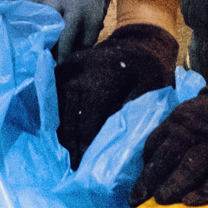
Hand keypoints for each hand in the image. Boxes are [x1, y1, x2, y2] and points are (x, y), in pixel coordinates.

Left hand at [5, 0, 112, 64]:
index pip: (22, 19)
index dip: (18, 36)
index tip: (15, 49)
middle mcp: (57, 2)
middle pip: (45, 34)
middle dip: (39, 51)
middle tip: (33, 65)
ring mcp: (77, 10)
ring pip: (67, 42)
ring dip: (59, 57)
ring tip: (52, 66)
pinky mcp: (95, 16)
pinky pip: (87, 41)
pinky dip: (79, 52)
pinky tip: (71, 58)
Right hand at [54, 22, 178, 164]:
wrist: (138, 40)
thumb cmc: (149, 69)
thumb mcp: (151, 92)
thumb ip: (131, 116)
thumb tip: (114, 146)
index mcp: (98, 80)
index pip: (85, 123)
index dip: (84, 147)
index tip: (83, 166)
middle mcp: (76, 74)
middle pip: (68, 119)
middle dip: (71, 145)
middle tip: (75, 166)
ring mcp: (66, 70)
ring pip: (58, 111)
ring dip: (64, 132)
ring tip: (71, 154)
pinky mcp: (62, 70)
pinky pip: (56, 99)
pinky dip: (61, 117)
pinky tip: (68, 134)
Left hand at [129, 61, 207, 206]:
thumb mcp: (191, 115)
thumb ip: (175, 133)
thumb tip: (151, 162)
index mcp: (179, 120)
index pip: (155, 144)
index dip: (145, 167)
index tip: (136, 188)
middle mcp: (194, 129)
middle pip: (167, 156)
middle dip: (150, 179)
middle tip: (137, 199)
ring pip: (190, 165)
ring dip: (173, 184)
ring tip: (161, 200)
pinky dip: (205, 190)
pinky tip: (191, 202)